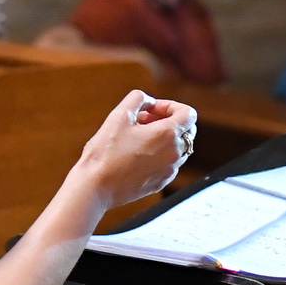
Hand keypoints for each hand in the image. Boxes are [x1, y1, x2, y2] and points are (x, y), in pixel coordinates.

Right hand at [82, 90, 195, 206]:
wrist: (96, 185)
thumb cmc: (106, 151)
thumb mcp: (119, 115)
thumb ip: (139, 98)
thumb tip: (149, 101)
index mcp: (167, 134)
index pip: (188, 114)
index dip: (171, 106)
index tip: (153, 109)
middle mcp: (174, 153)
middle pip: (187, 130)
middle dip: (168, 120)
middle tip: (144, 120)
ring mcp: (169, 170)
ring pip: (178, 147)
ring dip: (164, 138)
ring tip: (138, 137)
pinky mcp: (161, 182)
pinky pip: (169, 163)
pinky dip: (160, 154)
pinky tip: (137, 154)